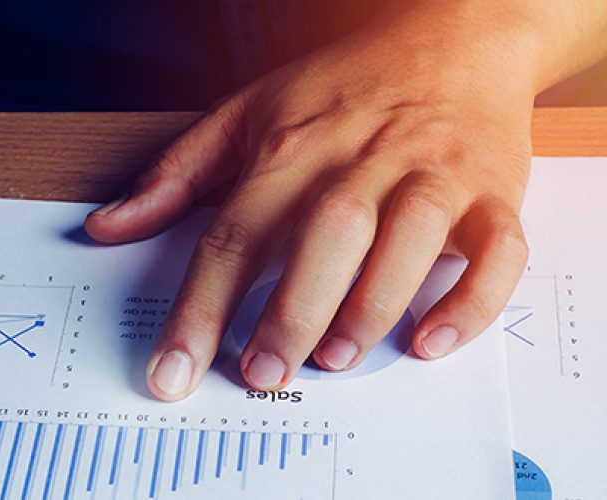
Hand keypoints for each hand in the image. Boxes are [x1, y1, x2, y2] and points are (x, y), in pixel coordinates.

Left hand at [85, 6, 535, 399]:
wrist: (453, 32)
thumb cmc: (343, 84)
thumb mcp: (245, 111)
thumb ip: (174, 174)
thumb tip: (107, 226)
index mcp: (292, 146)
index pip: (234, 231)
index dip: (198, 308)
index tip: (172, 370)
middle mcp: (362, 158)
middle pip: (325, 234)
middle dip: (290, 311)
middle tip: (262, 373)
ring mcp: (433, 173)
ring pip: (410, 238)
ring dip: (373, 305)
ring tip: (335, 358)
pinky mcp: (492, 192)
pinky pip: (499, 250)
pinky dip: (471, 300)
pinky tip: (431, 340)